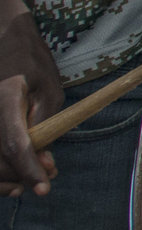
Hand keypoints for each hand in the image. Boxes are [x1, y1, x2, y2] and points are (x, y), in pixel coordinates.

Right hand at [0, 10, 61, 195]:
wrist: (1, 41)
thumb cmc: (29, 63)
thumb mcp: (49, 89)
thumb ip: (45, 125)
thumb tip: (43, 161)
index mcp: (5, 99)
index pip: (14, 143)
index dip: (28, 169)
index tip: (44, 188)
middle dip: (23, 174)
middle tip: (49, 175)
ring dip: (8, 177)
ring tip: (33, 177)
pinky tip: (12, 177)